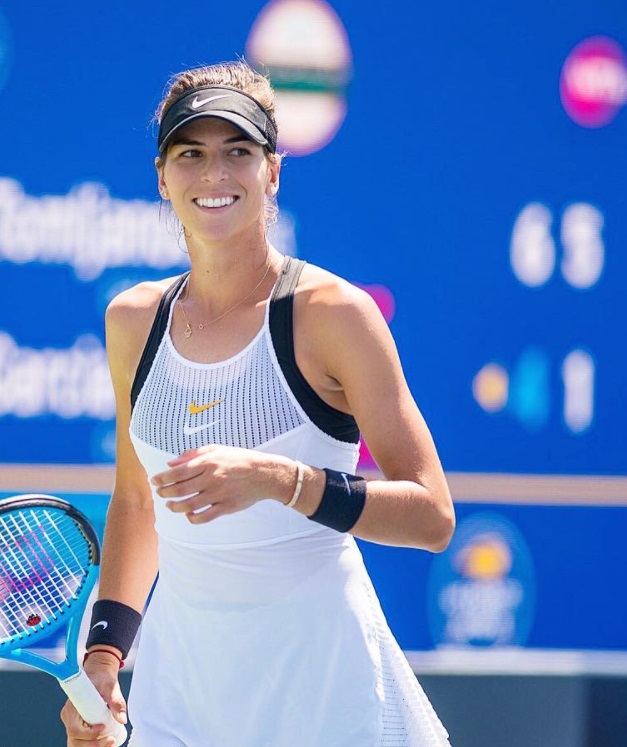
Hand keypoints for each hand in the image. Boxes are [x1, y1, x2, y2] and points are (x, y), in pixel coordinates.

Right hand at [60, 653, 126, 745]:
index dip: (87, 734)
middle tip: (111, 740)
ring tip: (111, 742)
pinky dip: (91, 746)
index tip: (103, 728)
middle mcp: (69, 718)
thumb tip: (123, 719)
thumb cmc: (102, 679)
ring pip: (77, 744)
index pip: (74, 729)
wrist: (99, 675)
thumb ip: (116, 702)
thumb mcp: (110, 687)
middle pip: (75, 740)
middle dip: (93, 744)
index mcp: (72, 708)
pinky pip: (81, 742)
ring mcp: (73, 724)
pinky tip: (105, 743)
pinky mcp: (79, 727)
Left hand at [151, 445, 293, 523]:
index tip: (154, 481)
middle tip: (160, 493)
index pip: (178, 472)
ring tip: (170, 505)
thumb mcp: (217, 449)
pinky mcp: (226, 507)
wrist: (264, 474)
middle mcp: (211, 479)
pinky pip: (204, 517)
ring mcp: (219, 494)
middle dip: (165, 492)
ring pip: (189, 505)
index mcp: (208, 463)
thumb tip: (170, 463)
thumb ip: (192, 454)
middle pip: (180, 490)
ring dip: (174, 507)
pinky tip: (188, 514)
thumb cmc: (238, 459)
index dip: (162, 478)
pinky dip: (192, 518)